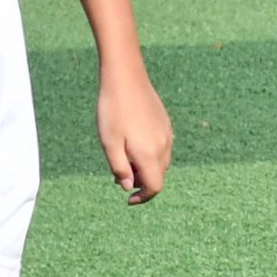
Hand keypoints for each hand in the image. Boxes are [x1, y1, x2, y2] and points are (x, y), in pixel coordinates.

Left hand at [97, 70, 172, 203]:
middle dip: (141, 181)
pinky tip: (132, 141)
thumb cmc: (113, 110)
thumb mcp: (109, 143)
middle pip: (158, 175)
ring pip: (160, 161)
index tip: (129, 199)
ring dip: (145, 167)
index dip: (143, 197)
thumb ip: (120, 169)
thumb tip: (129, 186)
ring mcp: (167, 133)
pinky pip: (161, 147)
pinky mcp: (165, 123)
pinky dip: (150, 153)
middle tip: (119, 174)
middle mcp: (163, 146)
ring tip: (123, 156)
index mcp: (149, 154)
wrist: (125, 77)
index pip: (155, 186)